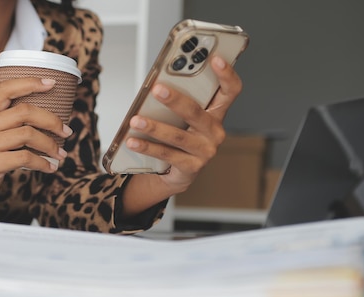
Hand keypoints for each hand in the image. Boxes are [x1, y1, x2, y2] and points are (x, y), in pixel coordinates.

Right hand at [0, 77, 72, 220]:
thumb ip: (7, 128)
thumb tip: (44, 120)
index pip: (5, 89)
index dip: (30, 83)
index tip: (52, 83)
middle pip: (24, 111)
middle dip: (52, 120)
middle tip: (67, 131)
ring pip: (28, 134)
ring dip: (51, 145)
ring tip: (61, 153)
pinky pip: (25, 157)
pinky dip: (43, 163)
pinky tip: (50, 167)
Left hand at [121, 56, 242, 216]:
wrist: (179, 172)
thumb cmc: (181, 135)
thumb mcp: (183, 116)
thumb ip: (178, 100)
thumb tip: (156, 84)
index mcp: (216, 112)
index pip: (230, 90)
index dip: (226, 73)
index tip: (214, 58)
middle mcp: (215, 131)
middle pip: (197, 112)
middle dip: (175, 100)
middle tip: (157, 89)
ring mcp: (205, 151)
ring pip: (178, 136)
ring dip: (154, 127)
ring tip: (135, 119)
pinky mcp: (192, 167)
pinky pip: (166, 154)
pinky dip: (147, 147)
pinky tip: (132, 141)